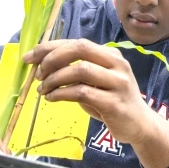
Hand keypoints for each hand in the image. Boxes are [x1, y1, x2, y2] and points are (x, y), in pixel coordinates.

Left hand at [23, 39, 148, 144]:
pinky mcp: (114, 103)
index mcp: (112, 55)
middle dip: (52, 59)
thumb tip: (43, 65)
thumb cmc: (113, 101)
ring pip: (80, 70)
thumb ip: (79, 70)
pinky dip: (61, 94)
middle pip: (80, 50)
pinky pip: (82, 93)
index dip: (50, 47)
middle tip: (38, 74)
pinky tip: (52, 98)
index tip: (29, 58)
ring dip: (54, 79)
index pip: (78, 43)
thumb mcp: (98, 80)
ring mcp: (118, 83)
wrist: (139, 124)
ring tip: (43, 90)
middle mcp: (117, 65)